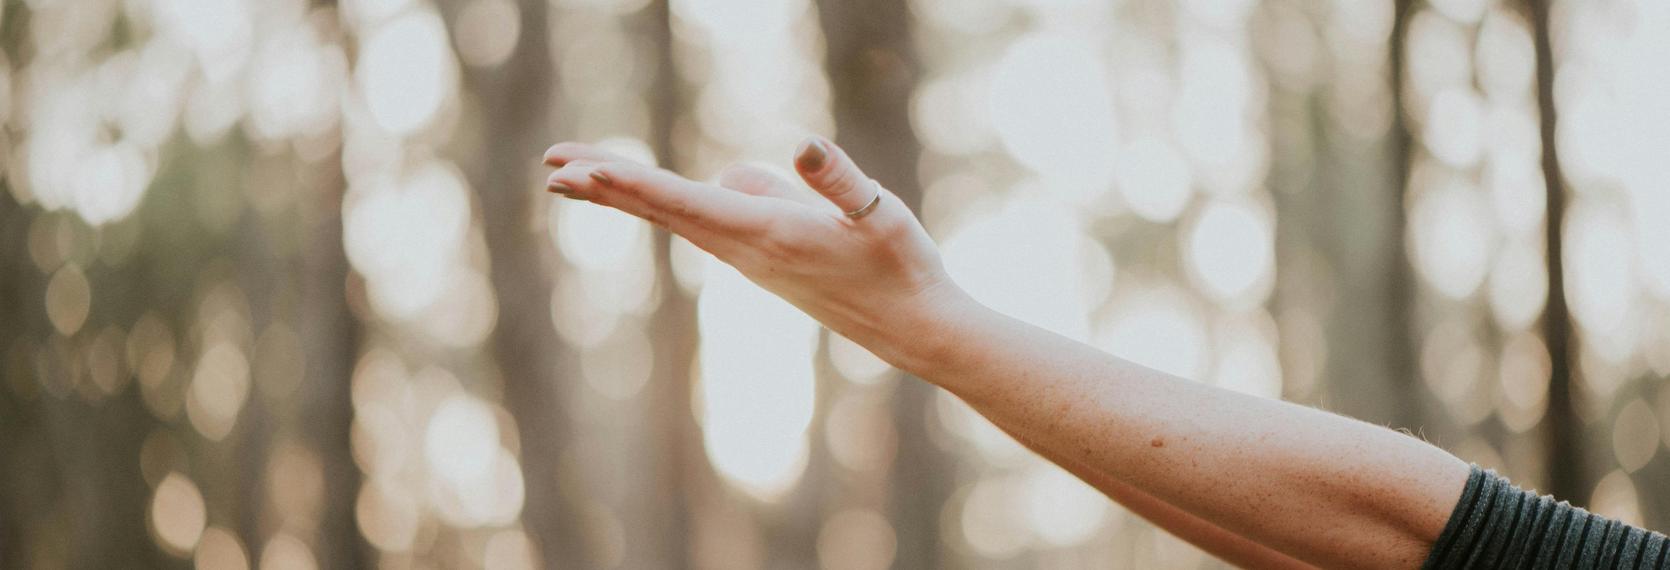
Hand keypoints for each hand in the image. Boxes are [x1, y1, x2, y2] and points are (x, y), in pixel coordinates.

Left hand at [541, 137, 970, 370]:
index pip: (686, 203)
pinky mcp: (762, 259)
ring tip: (576, 175)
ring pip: (676, 216)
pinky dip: (662, 203)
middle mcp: (747, 249)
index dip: (632, 184)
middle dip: (605, 186)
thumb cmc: (902, 267)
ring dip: (625, 194)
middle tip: (551, 167)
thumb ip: (840, 181)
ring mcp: (751, 257)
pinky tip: (657, 192)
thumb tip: (801, 146)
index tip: (583, 172)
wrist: (915, 328)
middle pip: (663, 210)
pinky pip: (700, 221)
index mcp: (769, 233)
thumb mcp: (880, 214)